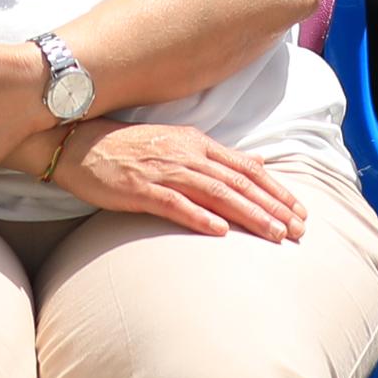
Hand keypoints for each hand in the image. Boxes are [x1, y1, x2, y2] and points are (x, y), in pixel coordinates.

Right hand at [52, 121, 308, 241]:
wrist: (77, 143)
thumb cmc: (128, 148)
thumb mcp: (180, 144)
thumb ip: (219, 156)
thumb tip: (259, 161)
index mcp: (198, 143)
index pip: (248, 168)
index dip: (277, 190)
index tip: (300, 211)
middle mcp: (187, 154)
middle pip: (239, 182)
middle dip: (273, 207)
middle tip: (300, 230)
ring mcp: (164, 171)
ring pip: (217, 193)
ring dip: (248, 215)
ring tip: (274, 234)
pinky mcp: (141, 188)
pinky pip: (175, 204)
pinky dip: (200, 217)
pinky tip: (220, 232)